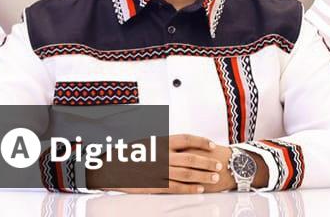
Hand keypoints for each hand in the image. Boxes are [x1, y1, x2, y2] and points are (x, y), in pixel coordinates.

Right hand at [87, 134, 224, 193]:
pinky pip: (177, 187)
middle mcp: (162, 155)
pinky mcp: (155, 185)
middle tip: (218, 165)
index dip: (201, 141)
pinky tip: (199, 189)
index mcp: (160, 142)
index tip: (211, 145)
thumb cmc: (129, 154)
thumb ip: (164, 144)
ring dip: (203, 176)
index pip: (187, 139)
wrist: (111, 168)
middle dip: (207, 162)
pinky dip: (190, 188)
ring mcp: (160, 171)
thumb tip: (179, 145)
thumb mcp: (147, 143)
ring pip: (187, 174)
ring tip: (214, 177)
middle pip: (191, 157)